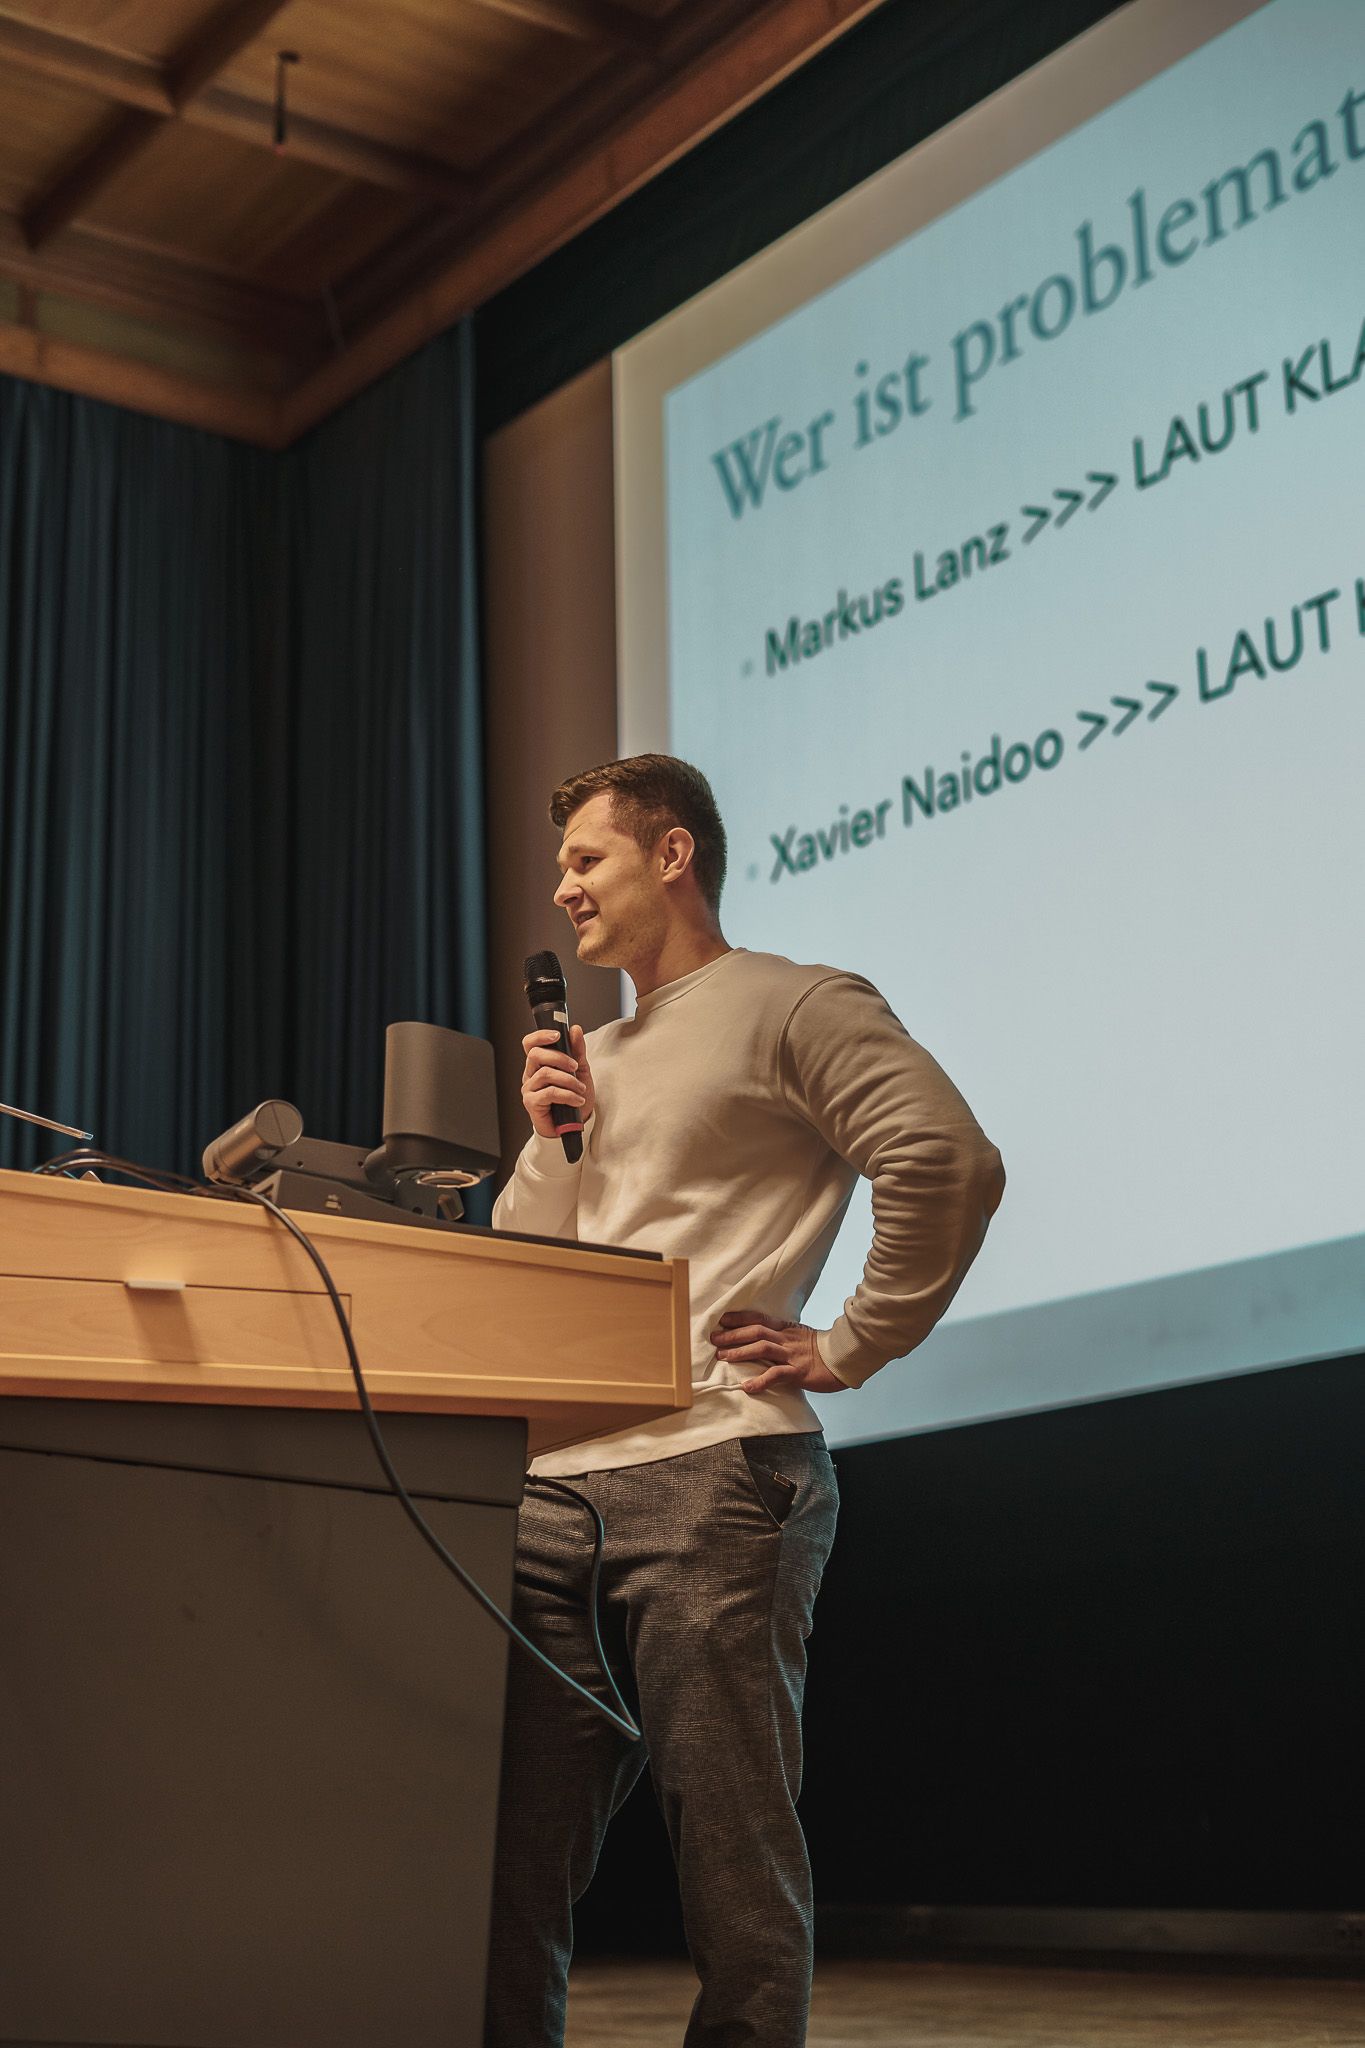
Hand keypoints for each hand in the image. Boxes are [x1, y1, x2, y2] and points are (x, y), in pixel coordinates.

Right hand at [521, 1025, 595, 1141]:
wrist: (575, 1125)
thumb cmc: (574, 1098)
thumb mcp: (581, 1071)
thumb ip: (577, 1051)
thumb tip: (575, 1030)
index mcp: (539, 1063)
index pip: (530, 1043)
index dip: (540, 1036)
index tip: (557, 1035)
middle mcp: (531, 1074)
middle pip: (535, 1054)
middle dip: (559, 1057)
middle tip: (575, 1067)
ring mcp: (529, 1088)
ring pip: (545, 1073)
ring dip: (568, 1080)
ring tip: (580, 1089)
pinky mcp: (531, 1103)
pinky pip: (549, 1092)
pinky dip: (567, 1095)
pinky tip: (577, 1100)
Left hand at [710, 1309, 847, 1396]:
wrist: (845, 1359)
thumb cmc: (821, 1351)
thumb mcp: (800, 1337)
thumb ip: (782, 1337)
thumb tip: (761, 1339)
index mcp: (786, 1329)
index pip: (759, 1319)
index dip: (740, 1318)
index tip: (722, 1319)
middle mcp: (787, 1339)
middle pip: (756, 1332)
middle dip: (733, 1335)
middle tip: (714, 1339)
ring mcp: (792, 1355)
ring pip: (762, 1349)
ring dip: (740, 1352)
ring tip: (723, 1357)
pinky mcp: (799, 1372)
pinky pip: (777, 1375)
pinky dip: (760, 1380)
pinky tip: (747, 1386)